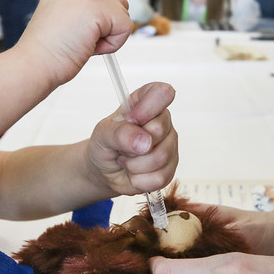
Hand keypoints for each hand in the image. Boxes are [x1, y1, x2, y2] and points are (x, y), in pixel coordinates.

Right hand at [15, 0, 132, 85]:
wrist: (34, 64)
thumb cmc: (45, 52)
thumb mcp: (64, 20)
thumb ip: (84, 10)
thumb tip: (108, 17)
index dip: (95, 21)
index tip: (74, 33)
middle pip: (115, 0)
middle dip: (105, 25)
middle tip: (79, 39)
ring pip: (122, 13)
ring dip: (109, 34)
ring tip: (83, 42)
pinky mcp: (99, 7)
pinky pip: (126, 27)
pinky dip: (113, 44)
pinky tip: (89, 46)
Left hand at [85, 81, 177, 195]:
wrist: (103, 171)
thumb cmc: (104, 145)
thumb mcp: (102, 134)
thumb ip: (120, 132)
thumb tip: (144, 141)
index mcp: (146, 103)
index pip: (162, 93)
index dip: (147, 108)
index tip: (131, 119)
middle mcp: (163, 122)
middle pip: (159, 130)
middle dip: (133, 144)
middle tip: (122, 146)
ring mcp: (169, 146)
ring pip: (160, 157)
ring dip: (134, 165)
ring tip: (126, 160)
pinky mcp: (170, 169)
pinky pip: (160, 177)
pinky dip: (140, 180)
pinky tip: (134, 173)